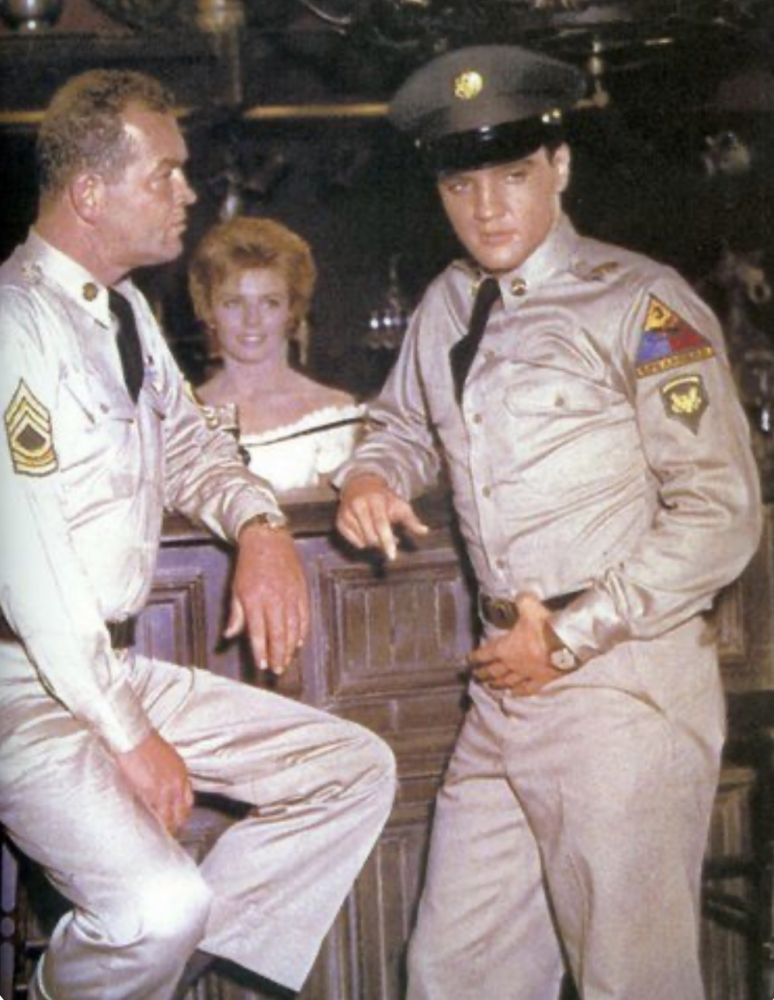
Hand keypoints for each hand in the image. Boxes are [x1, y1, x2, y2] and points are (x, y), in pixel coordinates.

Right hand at [115, 730, 192, 833]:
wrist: (135, 738)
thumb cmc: (146, 744)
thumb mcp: (166, 758)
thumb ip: (169, 774)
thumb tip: (165, 786)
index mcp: (182, 772)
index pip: (189, 800)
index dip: (183, 812)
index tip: (178, 818)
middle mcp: (178, 783)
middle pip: (182, 812)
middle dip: (177, 824)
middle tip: (171, 833)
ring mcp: (165, 790)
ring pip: (170, 817)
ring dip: (166, 827)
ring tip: (160, 837)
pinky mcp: (150, 793)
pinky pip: (156, 814)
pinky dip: (154, 823)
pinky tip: (151, 829)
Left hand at [224, 524, 309, 674]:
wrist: (268, 539)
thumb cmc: (248, 565)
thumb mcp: (236, 589)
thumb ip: (235, 614)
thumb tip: (230, 636)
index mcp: (254, 599)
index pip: (259, 633)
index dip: (261, 652)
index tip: (261, 666)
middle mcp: (274, 599)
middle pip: (278, 635)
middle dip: (278, 655)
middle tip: (277, 670)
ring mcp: (290, 595)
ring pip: (293, 629)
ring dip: (290, 648)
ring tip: (286, 661)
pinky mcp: (301, 590)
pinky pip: (304, 616)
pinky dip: (302, 632)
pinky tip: (298, 643)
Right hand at [336, 473, 428, 560]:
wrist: (361, 485)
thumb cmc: (385, 498)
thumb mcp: (400, 505)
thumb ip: (411, 520)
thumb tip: (425, 531)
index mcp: (375, 500)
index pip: (380, 524)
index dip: (387, 541)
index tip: (392, 556)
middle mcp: (358, 505)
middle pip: (371, 536)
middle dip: (383, 543)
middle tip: (394, 540)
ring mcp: (346, 513)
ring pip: (363, 541)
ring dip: (374, 542)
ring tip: (380, 532)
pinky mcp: (339, 521)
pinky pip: (354, 542)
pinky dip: (364, 542)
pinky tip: (368, 531)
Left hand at [469, 593, 562, 695]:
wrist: (566, 643)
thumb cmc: (544, 625)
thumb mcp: (530, 607)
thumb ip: (523, 601)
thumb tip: (522, 595)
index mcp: (505, 647)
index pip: (485, 654)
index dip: (475, 657)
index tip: (468, 660)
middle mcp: (512, 663)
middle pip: (493, 671)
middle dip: (483, 673)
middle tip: (476, 676)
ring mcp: (526, 674)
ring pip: (508, 682)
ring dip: (498, 684)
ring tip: (491, 686)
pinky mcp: (541, 680)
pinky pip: (527, 688)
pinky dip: (519, 692)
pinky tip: (514, 694)